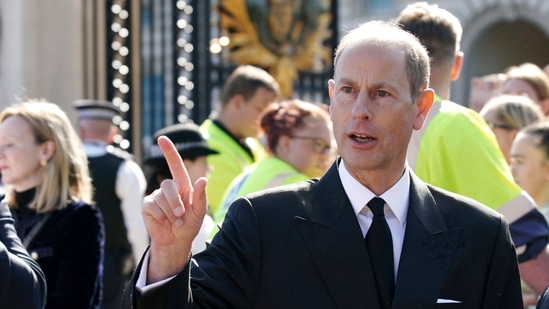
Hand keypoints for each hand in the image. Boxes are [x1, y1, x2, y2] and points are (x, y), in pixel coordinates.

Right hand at [142, 136, 207, 282]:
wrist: (175, 241)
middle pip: (169, 185)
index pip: (175, 164)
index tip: (161, 138)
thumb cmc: (189, 225)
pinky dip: (160, 216)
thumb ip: (201, 197)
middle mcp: (169, 188)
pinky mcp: (147, 205)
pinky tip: (163, 222)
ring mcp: (156, 196)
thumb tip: (203, 180)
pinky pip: (152, 206)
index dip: (169, 151)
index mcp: (183, 186)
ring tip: (174, 222)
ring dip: (170, 213)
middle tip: (181, 216)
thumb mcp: (199, 212)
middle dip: (176, 203)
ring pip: (161, 197)